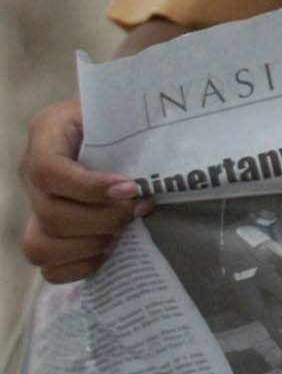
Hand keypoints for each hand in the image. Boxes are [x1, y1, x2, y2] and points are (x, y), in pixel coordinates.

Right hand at [17, 98, 147, 282]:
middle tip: (137, 210)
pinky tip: (109, 247)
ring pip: (41, 246)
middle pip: (50, 214)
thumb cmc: (124, 113)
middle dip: (102, 220)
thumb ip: (132, 125)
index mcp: (48, 133)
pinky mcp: (46, 234)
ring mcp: (34, 208)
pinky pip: (50, 268)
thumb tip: (158, 164)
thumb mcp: (123, 106)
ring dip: (91, 244)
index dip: (89, 187)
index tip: (130, 189)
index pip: (48, 170)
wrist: (117, 124)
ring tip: (122, 231)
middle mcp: (32, 174)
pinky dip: (83, 265)